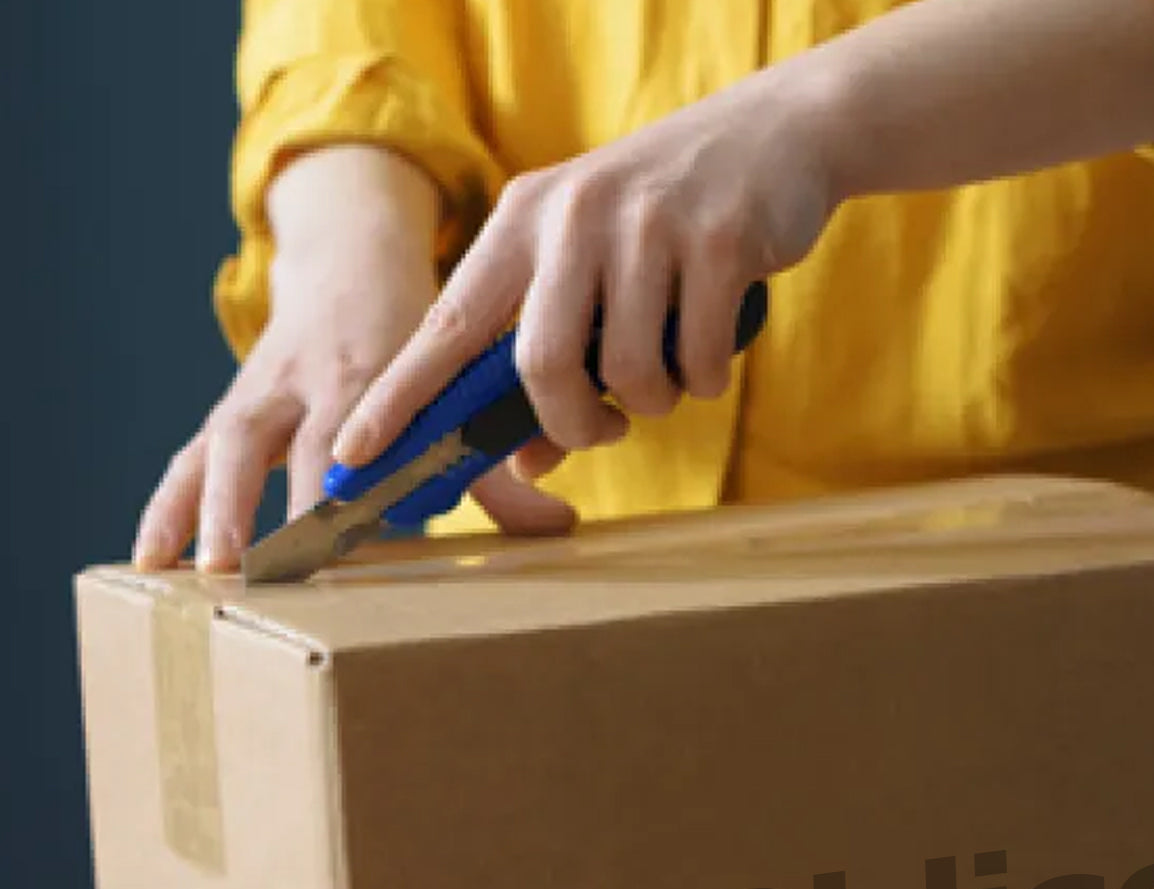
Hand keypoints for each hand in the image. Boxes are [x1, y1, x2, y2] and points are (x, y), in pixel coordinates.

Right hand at [134, 147, 459, 571]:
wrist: (348, 264)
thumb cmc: (412, 340)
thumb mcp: (455, 388)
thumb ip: (499, 467)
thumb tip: (558, 530)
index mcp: (381, 369)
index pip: (374, 432)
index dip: (370, 483)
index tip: (367, 535)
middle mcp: (315, 380)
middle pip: (297, 444)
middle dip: (289, 508)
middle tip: (284, 575)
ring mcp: (265, 392)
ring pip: (228, 446)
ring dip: (214, 509)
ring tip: (204, 574)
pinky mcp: (232, 411)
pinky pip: (190, 457)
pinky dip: (170, 506)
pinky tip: (151, 558)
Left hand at [331, 66, 840, 530]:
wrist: (774, 135)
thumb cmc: (665, 223)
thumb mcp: (591, 272)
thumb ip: (550, 364)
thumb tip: (525, 465)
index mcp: (522, 222)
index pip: (446, 324)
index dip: (398, 397)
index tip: (354, 452)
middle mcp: (573, 215)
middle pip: (541, 365)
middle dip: (573, 424)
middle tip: (602, 429)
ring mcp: (647, 224)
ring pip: (629, 373)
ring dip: (653, 403)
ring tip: (670, 374)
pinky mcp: (718, 239)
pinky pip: (700, 360)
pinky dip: (706, 380)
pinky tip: (712, 349)